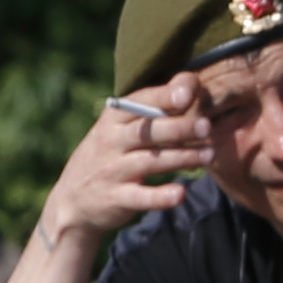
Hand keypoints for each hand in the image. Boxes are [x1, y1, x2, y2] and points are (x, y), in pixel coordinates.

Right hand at [36, 78, 212, 252]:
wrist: (72, 201)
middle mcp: (110, 142)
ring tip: (209, 155)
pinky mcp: (116, 199)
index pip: (138, 103)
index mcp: (112, 120)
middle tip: (206, 126)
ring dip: (181, 157)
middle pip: (146, 131)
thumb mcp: (120, 129)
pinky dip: (160, 196)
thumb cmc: (109, 156)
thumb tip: (189, 81)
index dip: (162, 97)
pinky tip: (181, 194)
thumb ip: (153, 108)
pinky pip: (140, 197)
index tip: (188, 92)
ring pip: (150, 161)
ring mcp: (112, 171)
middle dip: (178, 127)